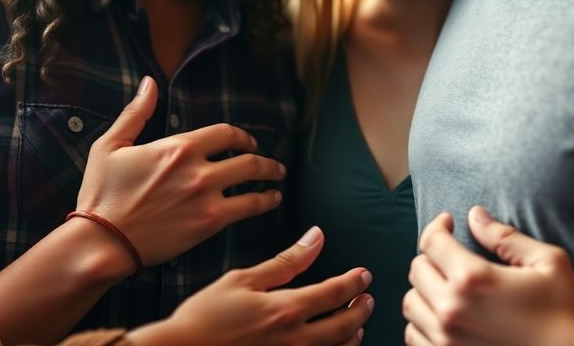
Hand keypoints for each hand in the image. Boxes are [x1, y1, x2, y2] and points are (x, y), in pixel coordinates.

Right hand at [76, 76, 285, 270]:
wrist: (104, 241)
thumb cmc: (103, 194)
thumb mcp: (111, 145)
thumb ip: (136, 113)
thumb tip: (149, 83)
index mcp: (178, 146)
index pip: (225, 133)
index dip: (241, 136)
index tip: (247, 142)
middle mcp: (198, 168)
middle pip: (247, 156)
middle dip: (263, 158)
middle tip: (271, 163)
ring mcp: (207, 196)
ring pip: (253, 180)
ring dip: (270, 177)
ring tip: (277, 179)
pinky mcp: (210, 223)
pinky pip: (249, 208)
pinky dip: (265, 202)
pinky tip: (270, 200)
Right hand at [131, 226, 373, 345]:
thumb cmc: (205, 316)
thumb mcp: (243, 279)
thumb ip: (285, 261)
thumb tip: (315, 238)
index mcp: (285, 310)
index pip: (334, 293)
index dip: (354, 282)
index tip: (363, 275)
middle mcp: (294, 341)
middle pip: (344, 327)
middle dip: (361, 311)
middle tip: (367, 299)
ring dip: (351, 337)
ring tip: (355, 325)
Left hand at [404, 207, 573, 345]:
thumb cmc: (566, 315)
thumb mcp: (549, 264)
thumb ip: (506, 237)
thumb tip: (474, 215)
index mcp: (472, 278)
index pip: (432, 241)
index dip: (438, 226)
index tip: (449, 223)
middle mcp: (451, 309)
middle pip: (417, 269)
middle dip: (432, 257)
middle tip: (451, 257)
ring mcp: (444, 340)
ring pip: (411, 303)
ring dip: (425, 290)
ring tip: (446, 287)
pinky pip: (414, 336)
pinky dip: (423, 323)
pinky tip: (444, 317)